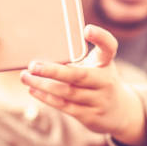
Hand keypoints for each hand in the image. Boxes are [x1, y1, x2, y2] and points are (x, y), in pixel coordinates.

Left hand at [21, 24, 146, 145]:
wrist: (120, 112)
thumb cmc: (100, 81)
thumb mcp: (98, 66)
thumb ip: (79, 57)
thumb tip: (43, 50)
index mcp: (106, 63)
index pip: (108, 47)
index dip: (100, 37)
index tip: (87, 29)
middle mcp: (106, 81)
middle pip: (79, 75)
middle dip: (54, 71)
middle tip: (33, 65)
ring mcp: (99, 100)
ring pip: (67, 92)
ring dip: (43, 85)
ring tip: (26, 77)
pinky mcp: (90, 116)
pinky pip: (65, 106)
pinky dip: (47, 97)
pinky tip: (34, 90)